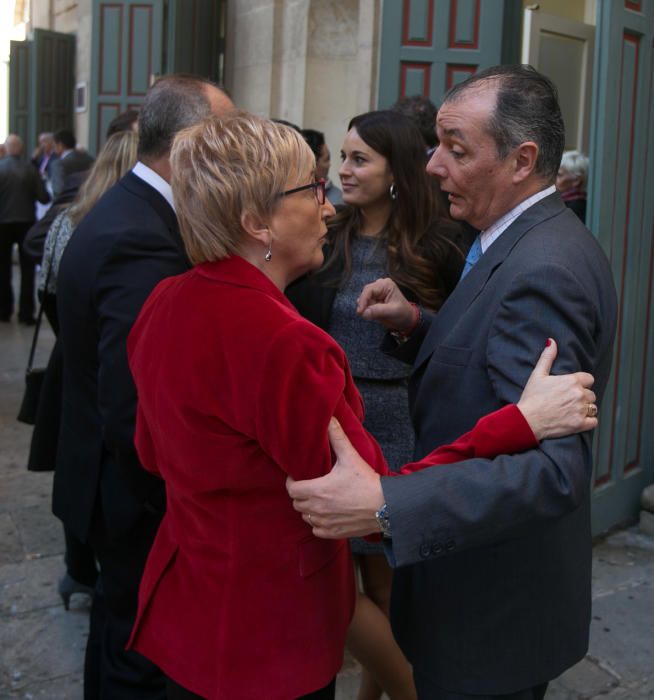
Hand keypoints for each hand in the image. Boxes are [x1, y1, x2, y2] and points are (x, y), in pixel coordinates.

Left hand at [286, 418, 383, 538]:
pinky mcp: (335, 532)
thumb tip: (330, 419)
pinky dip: (317, 523)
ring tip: (317, 499)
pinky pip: (316, 530)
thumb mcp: (350, 457)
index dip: (292, 482)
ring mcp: (326, 523)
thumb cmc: (367, 482)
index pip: (292, 489)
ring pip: (306, 517)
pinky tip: (326, 514)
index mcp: (318, 490)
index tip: (298, 477)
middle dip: (300, 494)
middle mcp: (319, 509)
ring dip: (308, 508)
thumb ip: (337, 437)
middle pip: (297, 503)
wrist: (386, 506)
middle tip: (308, 486)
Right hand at [356, 278, 414, 331]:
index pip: (369, 290)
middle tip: (367, 316)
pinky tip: (374, 314)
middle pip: (365, 294)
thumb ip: (378, 311)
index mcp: (385, 284)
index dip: (363, 300)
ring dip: (366, 308)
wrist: (406, 320)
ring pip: (363, 300)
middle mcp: (379, 286)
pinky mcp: (373, 300)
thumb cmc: (403, 313)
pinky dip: (366, 311)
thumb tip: (363, 313)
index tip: (360, 312)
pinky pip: (364, 305)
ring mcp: (375, 293)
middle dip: (365, 305)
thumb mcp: (392, 311)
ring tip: (376, 315)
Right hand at [517, 338, 596, 439]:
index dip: (581, 383)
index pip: (589, 379)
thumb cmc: (531, 397)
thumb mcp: (537, 374)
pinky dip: (588, 421)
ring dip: (585, 409)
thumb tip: (552, 341)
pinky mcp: (580, 424)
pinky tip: (576, 420)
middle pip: (591, 394)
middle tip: (567, 401)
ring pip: (593, 407)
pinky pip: (594, 421)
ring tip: (571, 411)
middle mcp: (579, 394)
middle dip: (582, 397)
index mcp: (572, 381)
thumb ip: (547, 357)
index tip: (570, 389)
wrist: (527, 420)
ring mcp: (580, 410)